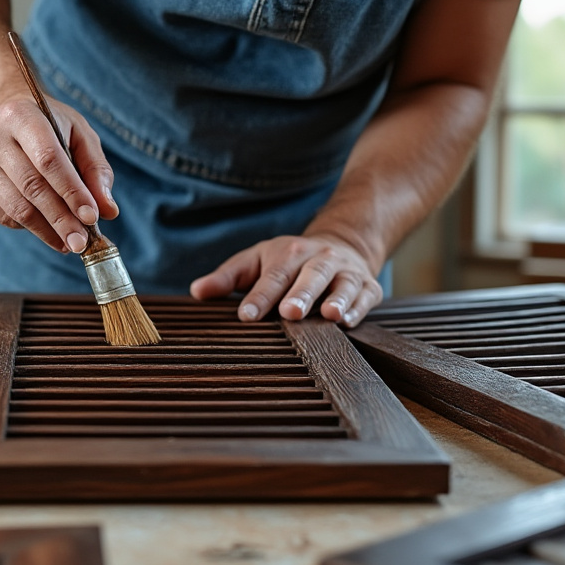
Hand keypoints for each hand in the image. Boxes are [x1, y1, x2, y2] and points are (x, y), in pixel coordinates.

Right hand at [0, 94, 116, 252]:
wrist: (1, 112)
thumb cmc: (49, 126)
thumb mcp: (79, 134)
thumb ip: (96, 170)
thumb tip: (107, 211)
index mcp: (20, 115)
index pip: (48, 159)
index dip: (71, 191)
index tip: (91, 217)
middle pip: (31, 187)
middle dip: (61, 219)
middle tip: (81, 243)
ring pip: (15, 207)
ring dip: (46, 231)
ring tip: (69, 243)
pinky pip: (2, 215)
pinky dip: (28, 227)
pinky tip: (46, 229)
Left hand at [189, 233, 383, 326]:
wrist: (343, 243)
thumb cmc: (288, 261)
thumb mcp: (256, 261)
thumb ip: (228, 278)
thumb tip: (197, 292)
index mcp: (287, 254)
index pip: (272, 277)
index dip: (259, 297)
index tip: (247, 316)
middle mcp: (318, 260)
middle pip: (309, 276)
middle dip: (301, 294)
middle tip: (290, 313)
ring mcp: (345, 272)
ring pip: (343, 284)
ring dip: (337, 299)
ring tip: (330, 316)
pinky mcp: (368, 287)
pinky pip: (365, 296)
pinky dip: (359, 308)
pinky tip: (349, 321)